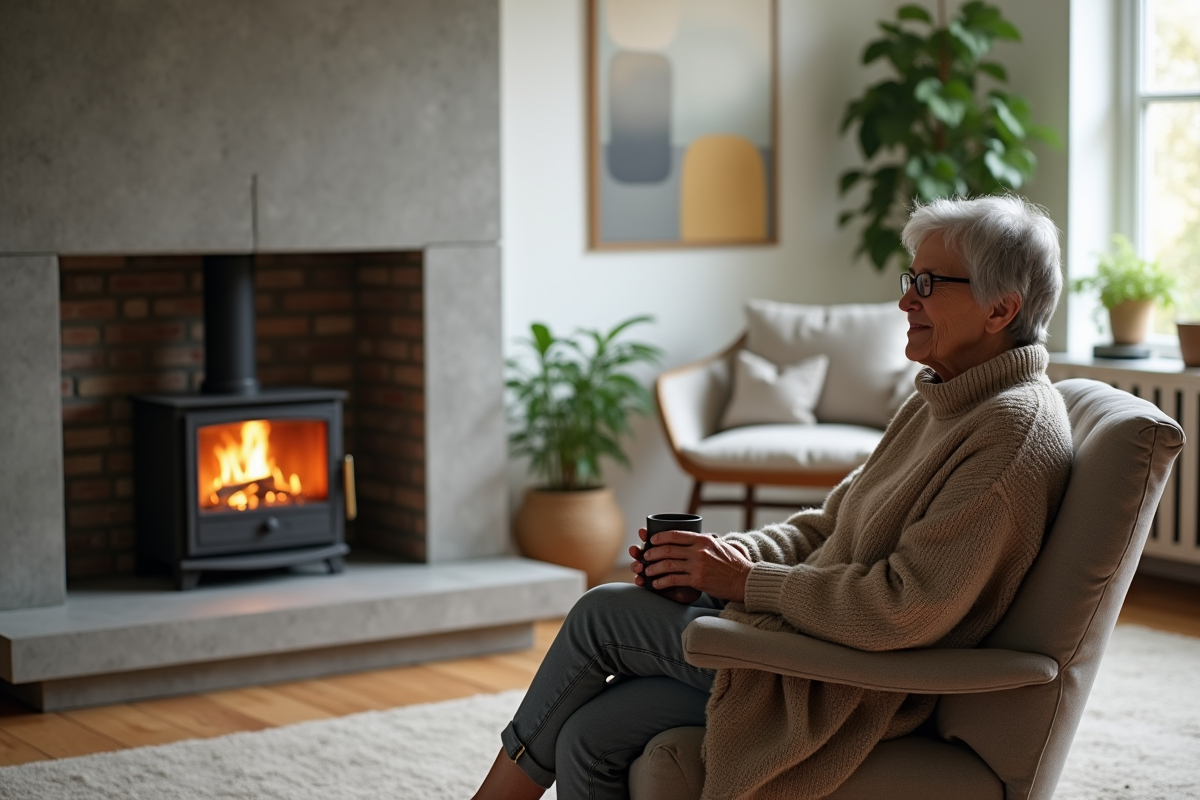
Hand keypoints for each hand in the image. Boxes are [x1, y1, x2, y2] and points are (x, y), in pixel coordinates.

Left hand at [628, 528, 752, 602]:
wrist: (744, 580)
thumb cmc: (733, 563)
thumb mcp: (720, 545)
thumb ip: (705, 541)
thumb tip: (694, 537)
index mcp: (703, 540)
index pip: (675, 535)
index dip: (660, 537)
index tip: (651, 540)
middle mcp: (699, 551)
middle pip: (668, 550)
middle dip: (653, 553)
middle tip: (645, 556)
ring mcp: (697, 566)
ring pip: (668, 565)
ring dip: (654, 568)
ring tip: (647, 571)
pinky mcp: (697, 580)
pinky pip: (674, 579)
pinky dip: (662, 582)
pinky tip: (656, 584)